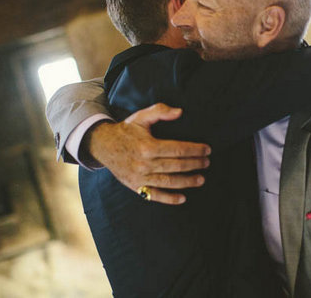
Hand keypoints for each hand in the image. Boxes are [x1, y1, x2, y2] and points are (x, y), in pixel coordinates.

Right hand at [85, 103, 210, 204]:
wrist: (103, 145)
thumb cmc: (126, 130)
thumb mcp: (141, 117)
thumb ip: (160, 111)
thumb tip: (180, 112)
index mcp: (148, 146)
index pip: (178, 149)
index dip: (195, 150)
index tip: (207, 150)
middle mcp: (144, 163)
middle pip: (176, 166)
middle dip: (194, 164)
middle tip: (207, 163)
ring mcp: (139, 177)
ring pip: (168, 182)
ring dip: (187, 182)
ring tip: (201, 179)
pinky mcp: (135, 186)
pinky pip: (154, 195)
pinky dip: (169, 198)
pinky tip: (183, 198)